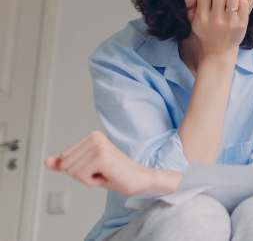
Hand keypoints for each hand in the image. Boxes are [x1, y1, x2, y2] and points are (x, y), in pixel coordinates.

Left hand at [44, 131, 161, 195]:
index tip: (97, 168)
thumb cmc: (115, 174)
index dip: (78, 170)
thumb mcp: (87, 168)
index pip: (63, 159)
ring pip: (71, 171)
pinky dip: (92, 182)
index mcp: (91, 136)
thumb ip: (65, 164)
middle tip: (101, 172)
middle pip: (65, 165)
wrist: (139, 180)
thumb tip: (46, 161)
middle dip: (81, 175)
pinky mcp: (102, 157)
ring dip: (87, 179)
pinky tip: (107, 176)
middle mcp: (94, 137)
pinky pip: (81, 177)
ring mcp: (98, 146)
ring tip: (105, 173)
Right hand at [184, 0, 249, 55]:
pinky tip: (236, 9)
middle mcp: (215, 19)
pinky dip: (240, 2)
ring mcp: (229, 22)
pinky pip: (243, 2)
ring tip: (229, 4)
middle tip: (221, 0)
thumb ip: (191, 2)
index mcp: (201, 17)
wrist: (219, 52)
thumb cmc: (205, 32)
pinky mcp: (241, 24)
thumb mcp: (192, 20)